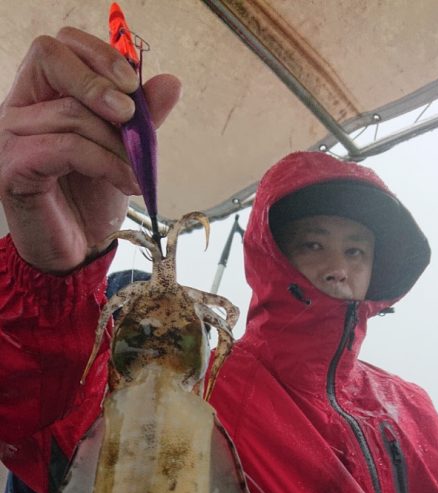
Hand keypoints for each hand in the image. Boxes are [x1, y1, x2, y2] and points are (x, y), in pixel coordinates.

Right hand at [0, 27, 180, 271]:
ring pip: (70, 113)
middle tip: (130, 116)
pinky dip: (105, 163)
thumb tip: (170, 83)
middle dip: (98, 81)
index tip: (132, 85)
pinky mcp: (13, 167)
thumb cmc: (93, 199)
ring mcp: (10, 136)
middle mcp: (19, 108)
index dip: (98, 55)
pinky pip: (66, 147)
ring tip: (138, 173)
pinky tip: (126, 183)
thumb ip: (142, 118)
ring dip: (116, 144)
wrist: (79, 251)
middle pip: (50, 57)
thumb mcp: (124, 151)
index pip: (60, 45)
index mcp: (42, 95)